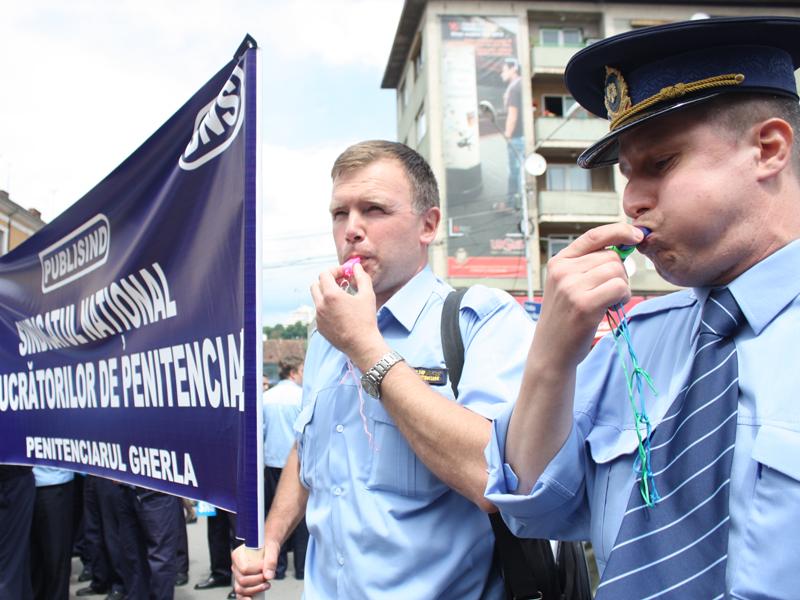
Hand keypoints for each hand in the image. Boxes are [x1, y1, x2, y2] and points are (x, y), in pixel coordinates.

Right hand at [231, 540, 279, 597]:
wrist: (268, 546)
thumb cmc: (267, 545)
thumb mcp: (272, 548)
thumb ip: (271, 561)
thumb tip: (269, 576)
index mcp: (238, 555)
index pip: (245, 569)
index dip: (257, 571)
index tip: (265, 567)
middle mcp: (235, 566)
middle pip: (242, 580)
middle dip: (257, 581)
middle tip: (267, 577)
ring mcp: (238, 575)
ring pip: (241, 589)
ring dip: (255, 589)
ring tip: (266, 585)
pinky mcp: (242, 582)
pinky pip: (240, 594)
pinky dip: (245, 598)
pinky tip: (251, 599)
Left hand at [310, 263, 387, 368]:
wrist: (361, 345)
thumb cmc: (366, 319)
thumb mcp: (367, 295)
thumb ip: (361, 277)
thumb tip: (356, 266)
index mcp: (331, 295)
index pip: (324, 274)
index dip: (334, 271)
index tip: (344, 274)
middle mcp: (321, 305)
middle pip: (315, 285)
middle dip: (326, 281)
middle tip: (340, 284)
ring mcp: (318, 317)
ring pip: (317, 300)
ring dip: (326, 295)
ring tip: (342, 299)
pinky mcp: (320, 327)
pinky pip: (320, 313)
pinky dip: (327, 308)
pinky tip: (341, 313)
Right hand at [536, 223, 642, 367]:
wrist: (551, 351)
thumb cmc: (566, 317)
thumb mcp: (567, 285)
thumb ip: (589, 265)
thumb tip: (625, 245)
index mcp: (558, 262)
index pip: (593, 236)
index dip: (619, 231)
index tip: (636, 235)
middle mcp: (562, 271)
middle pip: (611, 256)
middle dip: (619, 272)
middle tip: (608, 292)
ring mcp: (571, 288)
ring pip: (617, 271)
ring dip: (622, 286)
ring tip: (608, 301)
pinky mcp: (584, 305)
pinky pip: (620, 287)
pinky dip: (623, 297)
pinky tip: (611, 307)